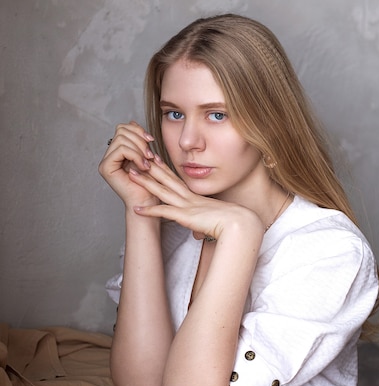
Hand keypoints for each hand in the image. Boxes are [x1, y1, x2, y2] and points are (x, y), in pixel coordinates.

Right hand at [98, 121, 159, 208]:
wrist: (149, 201)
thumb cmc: (151, 183)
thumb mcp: (147, 155)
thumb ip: (139, 140)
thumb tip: (132, 121)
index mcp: (118, 151)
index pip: (123, 128)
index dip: (138, 130)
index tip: (151, 140)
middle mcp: (109, 155)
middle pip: (121, 130)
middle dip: (139, 140)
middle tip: (150, 155)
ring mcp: (106, 161)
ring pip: (122, 139)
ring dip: (139, 149)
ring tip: (148, 162)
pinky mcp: (106, 168)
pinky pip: (121, 150)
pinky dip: (136, 155)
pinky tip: (144, 166)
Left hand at [129, 158, 263, 242]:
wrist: (240, 225)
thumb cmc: (234, 223)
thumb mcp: (217, 219)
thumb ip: (207, 221)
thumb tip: (204, 227)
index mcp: (197, 198)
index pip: (178, 180)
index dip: (165, 170)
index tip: (155, 160)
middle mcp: (190, 199)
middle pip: (167, 180)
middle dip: (151, 169)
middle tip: (138, 158)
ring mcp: (186, 206)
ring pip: (162, 190)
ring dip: (145, 183)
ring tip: (131, 174)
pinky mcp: (185, 216)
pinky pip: (163, 212)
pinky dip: (149, 210)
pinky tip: (136, 209)